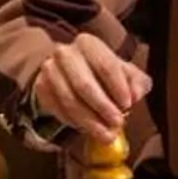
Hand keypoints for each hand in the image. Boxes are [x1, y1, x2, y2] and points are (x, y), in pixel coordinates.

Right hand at [30, 37, 149, 139]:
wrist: (69, 71)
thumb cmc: (103, 73)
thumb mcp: (125, 73)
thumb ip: (137, 82)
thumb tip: (135, 95)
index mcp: (89, 43)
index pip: (105, 65)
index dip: (118, 87)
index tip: (128, 106)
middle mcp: (65, 53)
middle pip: (83, 85)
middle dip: (102, 107)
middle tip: (117, 124)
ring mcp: (49, 70)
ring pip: (69, 101)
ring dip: (90, 121)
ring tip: (106, 135)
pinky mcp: (41, 88)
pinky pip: (58, 110)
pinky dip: (75, 123)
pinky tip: (88, 129)